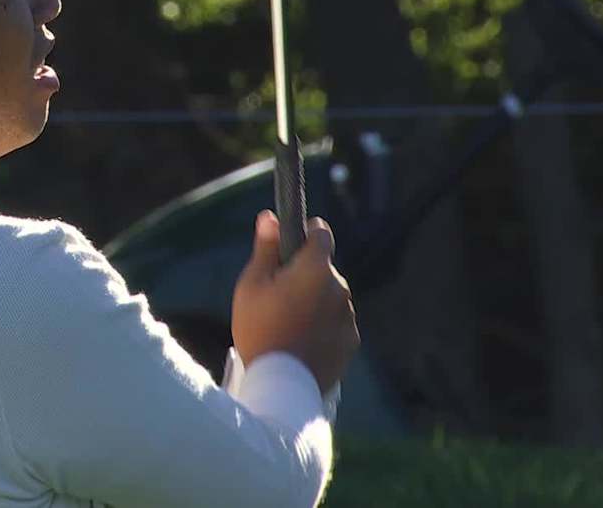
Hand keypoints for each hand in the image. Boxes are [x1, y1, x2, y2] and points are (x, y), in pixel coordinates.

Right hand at [231, 211, 359, 392]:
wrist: (280, 386)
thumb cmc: (259, 329)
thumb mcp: (252, 285)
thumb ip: (266, 249)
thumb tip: (269, 217)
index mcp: (315, 267)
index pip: (321, 233)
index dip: (306, 233)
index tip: (291, 243)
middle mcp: (339, 287)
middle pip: (323, 269)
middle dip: (305, 274)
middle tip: (277, 296)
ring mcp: (348, 315)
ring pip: (330, 297)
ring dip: (315, 301)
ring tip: (288, 325)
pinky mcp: (351, 341)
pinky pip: (337, 323)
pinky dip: (323, 326)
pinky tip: (302, 342)